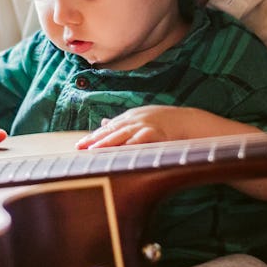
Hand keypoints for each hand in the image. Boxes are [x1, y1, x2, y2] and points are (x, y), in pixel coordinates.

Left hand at [76, 105, 195, 148]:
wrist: (188, 121)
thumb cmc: (163, 122)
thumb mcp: (139, 119)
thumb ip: (121, 123)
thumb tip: (103, 122)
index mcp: (129, 118)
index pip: (107, 128)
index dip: (93, 137)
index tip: (79, 145)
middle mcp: (134, 119)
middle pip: (111, 130)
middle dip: (95, 139)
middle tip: (80, 147)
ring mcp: (145, 124)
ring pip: (122, 133)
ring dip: (108, 142)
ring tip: (94, 149)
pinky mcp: (157, 131)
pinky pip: (143, 138)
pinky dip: (133, 143)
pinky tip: (123, 149)